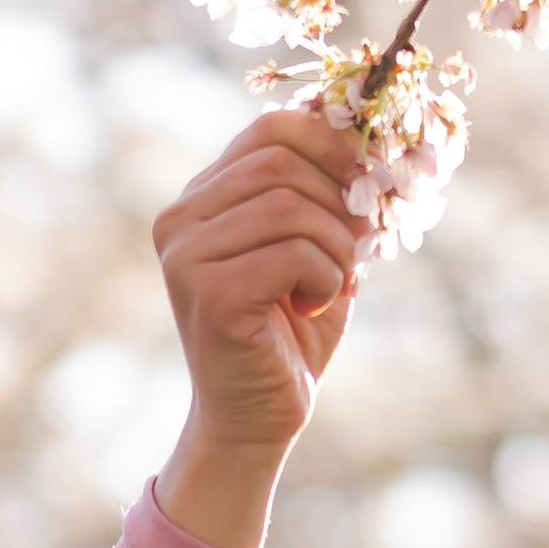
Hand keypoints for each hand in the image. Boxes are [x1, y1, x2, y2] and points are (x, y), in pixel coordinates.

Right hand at [150, 109, 361, 547]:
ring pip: (288, 205)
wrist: (257, 418)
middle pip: (281, 162)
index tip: (365, 182)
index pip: (268, 129)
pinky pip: (292, 253)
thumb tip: (369, 131)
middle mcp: (180, 219)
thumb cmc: (289, 334)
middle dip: (337, 202)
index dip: (330, 143)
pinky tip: (313, 308)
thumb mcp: (312, 249)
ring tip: (332, 284)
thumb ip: (325, 193)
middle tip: (355, 249)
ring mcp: (186, 256)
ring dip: (334, 246)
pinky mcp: (207, 293)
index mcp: (200, 199)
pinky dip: (325, 278)